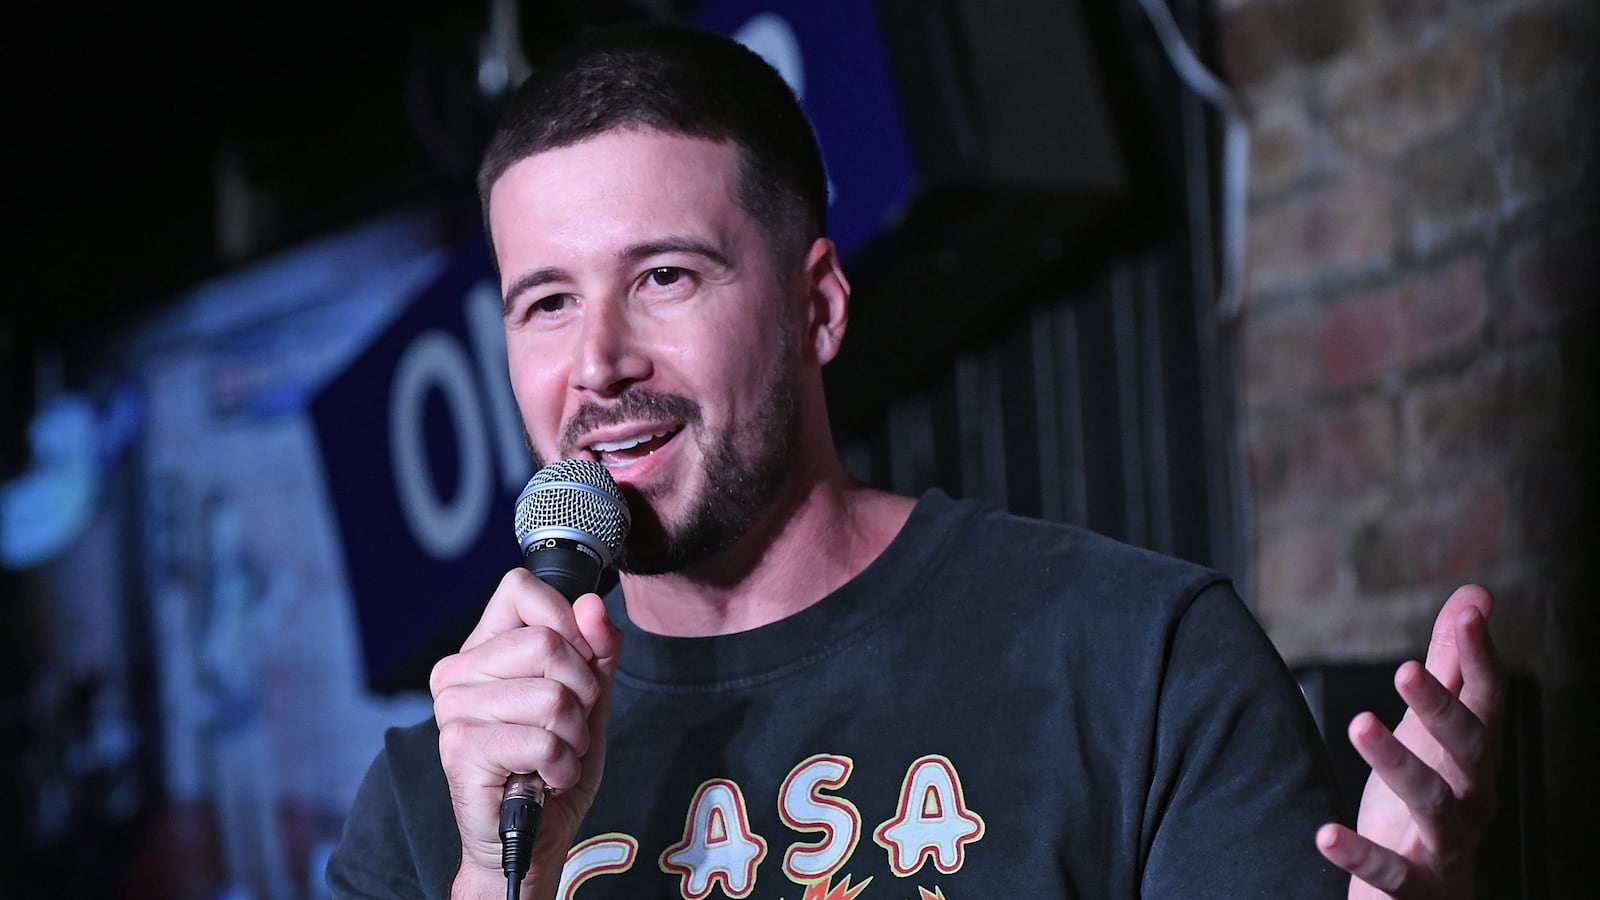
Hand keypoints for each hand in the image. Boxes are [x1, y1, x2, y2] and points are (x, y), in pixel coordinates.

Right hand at [431, 569, 622, 898]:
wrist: (533, 837)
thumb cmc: (553, 765)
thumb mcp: (589, 697)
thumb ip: (596, 648)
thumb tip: (591, 604)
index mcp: (484, 648)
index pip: (520, 588)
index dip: (566, 621)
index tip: (577, 665)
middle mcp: (458, 671)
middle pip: (547, 642)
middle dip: (582, 692)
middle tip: (568, 726)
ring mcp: (454, 709)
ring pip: (553, 696)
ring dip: (574, 736)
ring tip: (554, 755)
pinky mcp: (461, 748)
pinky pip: (543, 741)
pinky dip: (563, 767)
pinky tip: (546, 779)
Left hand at [1316, 584, 1504, 898]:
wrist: (1430, 894)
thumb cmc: (1432, 797)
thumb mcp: (1435, 729)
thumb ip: (1451, 666)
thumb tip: (1475, 596)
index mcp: (1477, 756)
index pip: (1488, 702)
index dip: (1481, 658)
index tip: (1470, 616)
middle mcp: (1473, 797)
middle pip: (1470, 750)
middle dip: (1441, 709)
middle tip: (1404, 668)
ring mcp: (1447, 843)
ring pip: (1434, 803)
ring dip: (1397, 763)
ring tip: (1358, 723)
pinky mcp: (1416, 885)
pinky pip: (1392, 872)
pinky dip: (1359, 854)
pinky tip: (1325, 834)